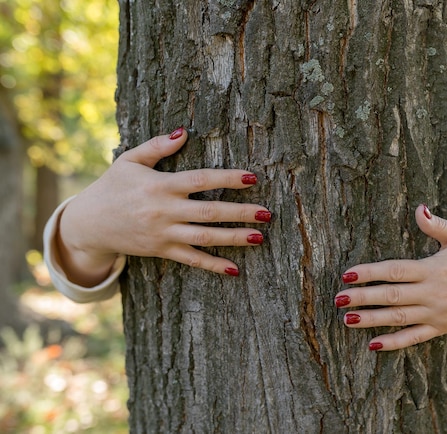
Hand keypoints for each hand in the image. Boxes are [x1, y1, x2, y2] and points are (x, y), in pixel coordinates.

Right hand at [56, 127, 270, 285]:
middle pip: (210, 212)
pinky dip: (212, 265)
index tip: (252, 177)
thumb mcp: (129, 160)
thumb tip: (184, 131)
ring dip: (234, 238)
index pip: (201, 180)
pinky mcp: (162, 251)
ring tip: (260, 237)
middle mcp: (164, 211)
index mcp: (160, 185)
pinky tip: (234, 268)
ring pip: (205, 238)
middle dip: (240, 213)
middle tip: (267, 213)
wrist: (88, 224)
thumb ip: (157, 146)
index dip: (228, 178)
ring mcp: (164, 233)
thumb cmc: (112, 187)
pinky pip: (191, 259)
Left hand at [335, 204, 446, 350]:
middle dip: (363, 298)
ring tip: (347, 320)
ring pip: (399, 319)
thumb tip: (419, 207)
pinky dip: (394, 342)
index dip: (369, 273)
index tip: (347, 274)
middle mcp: (433, 293)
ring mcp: (437, 313)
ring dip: (372, 320)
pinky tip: (373, 343)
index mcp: (434, 269)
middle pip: (392, 296)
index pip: (395, 271)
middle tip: (338, 299)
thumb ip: (437, 225)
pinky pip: (415, 338)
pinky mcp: (442, 327)